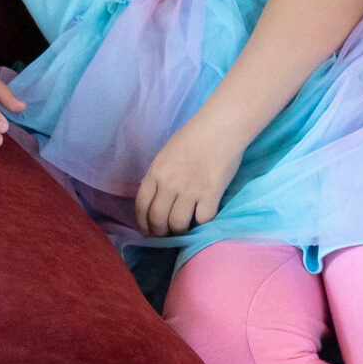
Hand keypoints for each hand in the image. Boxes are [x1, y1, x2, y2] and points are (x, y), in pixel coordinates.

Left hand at [135, 118, 244, 235]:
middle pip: (158, 219)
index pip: (142, 205)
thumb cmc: (195, 136)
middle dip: (160, 232)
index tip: (147, 232)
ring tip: (184, 230)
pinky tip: (203, 218)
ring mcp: (190, 190)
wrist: (221, 128)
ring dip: (179, 232)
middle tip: (166, 235)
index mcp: (156, 171)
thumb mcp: (167, 154)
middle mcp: (169, 184)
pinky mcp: (210, 195)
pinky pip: (202, 220)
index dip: (143, 223)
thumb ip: (160, 175)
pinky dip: (202, 224)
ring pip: (178, 224)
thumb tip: (159, 199)